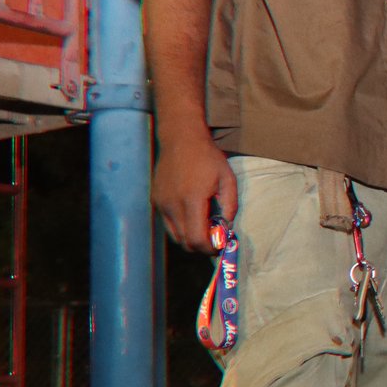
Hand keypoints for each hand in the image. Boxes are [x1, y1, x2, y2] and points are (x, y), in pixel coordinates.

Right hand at [152, 134, 235, 253]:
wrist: (180, 138)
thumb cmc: (207, 157)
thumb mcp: (227, 179)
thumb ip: (230, 206)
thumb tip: (226, 228)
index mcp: (192, 200)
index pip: (196, 240)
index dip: (209, 249)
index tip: (219, 245)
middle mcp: (173, 205)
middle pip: (185, 243)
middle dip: (201, 246)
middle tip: (214, 237)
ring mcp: (161, 203)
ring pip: (175, 236)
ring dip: (190, 237)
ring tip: (203, 224)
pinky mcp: (156, 200)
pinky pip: (168, 223)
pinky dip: (180, 226)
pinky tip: (191, 213)